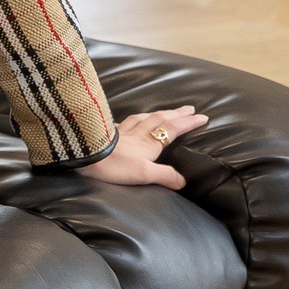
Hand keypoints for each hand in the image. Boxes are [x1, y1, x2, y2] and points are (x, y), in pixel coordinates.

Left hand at [79, 106, 207, 189]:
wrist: (85, 157)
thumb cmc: (113, 166)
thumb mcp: (143, 174)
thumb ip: (165, 175)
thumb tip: (183, 181)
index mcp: (148, 143)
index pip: (172, 129)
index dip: (188, 122)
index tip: (202, 116)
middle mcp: (137, 134)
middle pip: (160, 119)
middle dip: (176, 113)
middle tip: (189, 108)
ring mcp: (122, 133)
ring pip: (143, 118)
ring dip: (157, 113)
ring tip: (164, 111)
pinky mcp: (108, 134)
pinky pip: (125, 123)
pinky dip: (132, 119)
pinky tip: (129, 121)